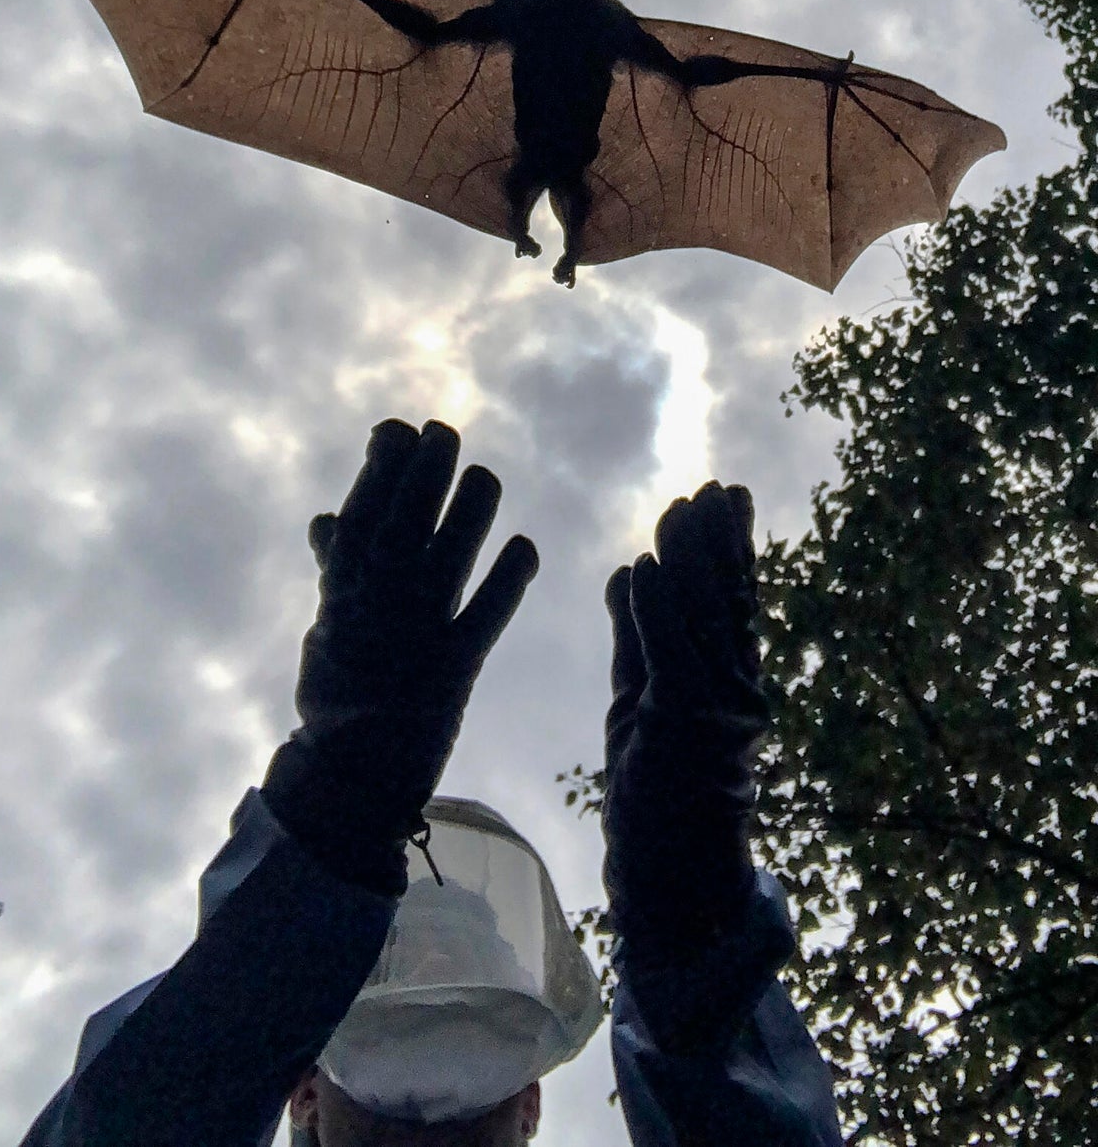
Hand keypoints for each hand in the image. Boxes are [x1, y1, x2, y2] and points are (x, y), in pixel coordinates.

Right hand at [263, 419, 537, 894]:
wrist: (352, 772)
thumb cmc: (339, 690)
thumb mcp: (327, 623)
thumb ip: (334, 568)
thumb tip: (326, 516)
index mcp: (344, 591)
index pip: (362, 514)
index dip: (382, 468)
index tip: (399, 428)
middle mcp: (379, 605)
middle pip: (405, 526)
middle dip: (425, 474)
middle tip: (445, 433)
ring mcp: (417, 635)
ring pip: (446, 562)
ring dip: (468, 516)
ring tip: (485, 478)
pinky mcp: (456, 669)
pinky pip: (485, 619)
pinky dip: (507, 583)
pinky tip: (526, 547)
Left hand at [602, 482, 769, 954]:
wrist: (671, 884)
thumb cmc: (657, 794)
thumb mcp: (642, 698)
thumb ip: (638, 637)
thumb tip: (632, 570)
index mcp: (731, 682)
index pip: (733, 600)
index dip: (729, 545)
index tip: (722, 497)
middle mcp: (739, 693)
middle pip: (730, 600)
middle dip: (719, 540)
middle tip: (712, 489)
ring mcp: (717, 712)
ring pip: (704, 620)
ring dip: (690, 559)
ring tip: (680, 509)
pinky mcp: (683, 730)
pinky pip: (670, 656)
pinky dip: (657, 609)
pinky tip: (646, 565)